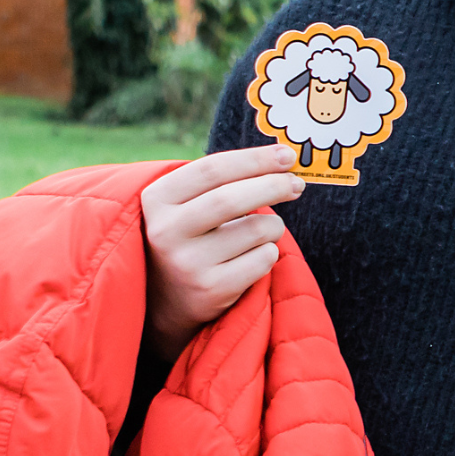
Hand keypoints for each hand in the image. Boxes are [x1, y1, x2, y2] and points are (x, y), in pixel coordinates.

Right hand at [142, 144, 304, 365]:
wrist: (167, 299)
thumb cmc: (191, 236)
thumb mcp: (187, 204)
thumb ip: (221, 181)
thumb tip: (282, 159)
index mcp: (157, 199)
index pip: (212, 169)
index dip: (254, 159)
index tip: (286, 155)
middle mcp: (166, 231)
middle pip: (232, 198)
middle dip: (273, 186)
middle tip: (297, 184)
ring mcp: (187, 263)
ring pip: (256, 230)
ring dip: (273, 226)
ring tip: (263, 231)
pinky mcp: (211, 289)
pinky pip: (263, 259)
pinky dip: (269, 252)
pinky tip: (253, 257)